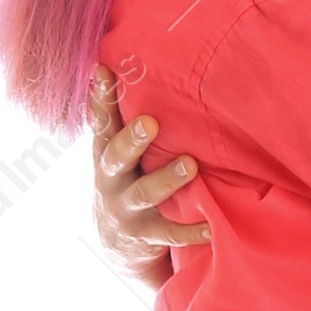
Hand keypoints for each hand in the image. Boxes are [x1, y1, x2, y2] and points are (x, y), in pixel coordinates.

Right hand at [89, 67, 208, 283]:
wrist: (117, 244)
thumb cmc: (128, 181)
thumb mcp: (121, 154)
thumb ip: (127, 122)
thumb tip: (137, 66)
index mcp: (105, 154)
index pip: (101, 122)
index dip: (100, 97)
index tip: (102, 71)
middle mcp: (110, 180)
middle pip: (116, 157)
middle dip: (132, 140)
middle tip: (150, 123)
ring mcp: (125, 209)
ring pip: (144, 193)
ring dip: (166, 179)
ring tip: (190, 166)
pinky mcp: (144, 236)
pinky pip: (169, 233)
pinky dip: (190, 230)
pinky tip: (210, 227)